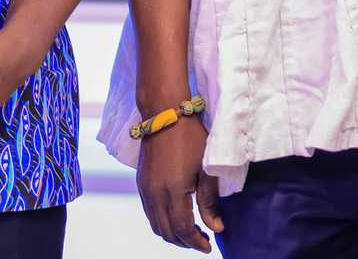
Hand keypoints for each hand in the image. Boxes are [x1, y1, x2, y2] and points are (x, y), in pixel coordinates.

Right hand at [136, 117, 222, 252]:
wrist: (164, 112)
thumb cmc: (190, 137)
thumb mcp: (205, 169)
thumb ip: (209, 201)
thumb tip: (217, 227)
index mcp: (172, 192)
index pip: (183, 230)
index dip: (196, 242)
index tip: (209, 246)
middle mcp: (154, 195)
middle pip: (167, 232)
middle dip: (185, 242)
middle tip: (202, 240)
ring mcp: (145, 189)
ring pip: (156, 225)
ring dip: (172, 234)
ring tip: (190, 230)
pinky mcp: (141, 182)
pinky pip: (149, 212)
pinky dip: (162, 221)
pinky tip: (175, 214)